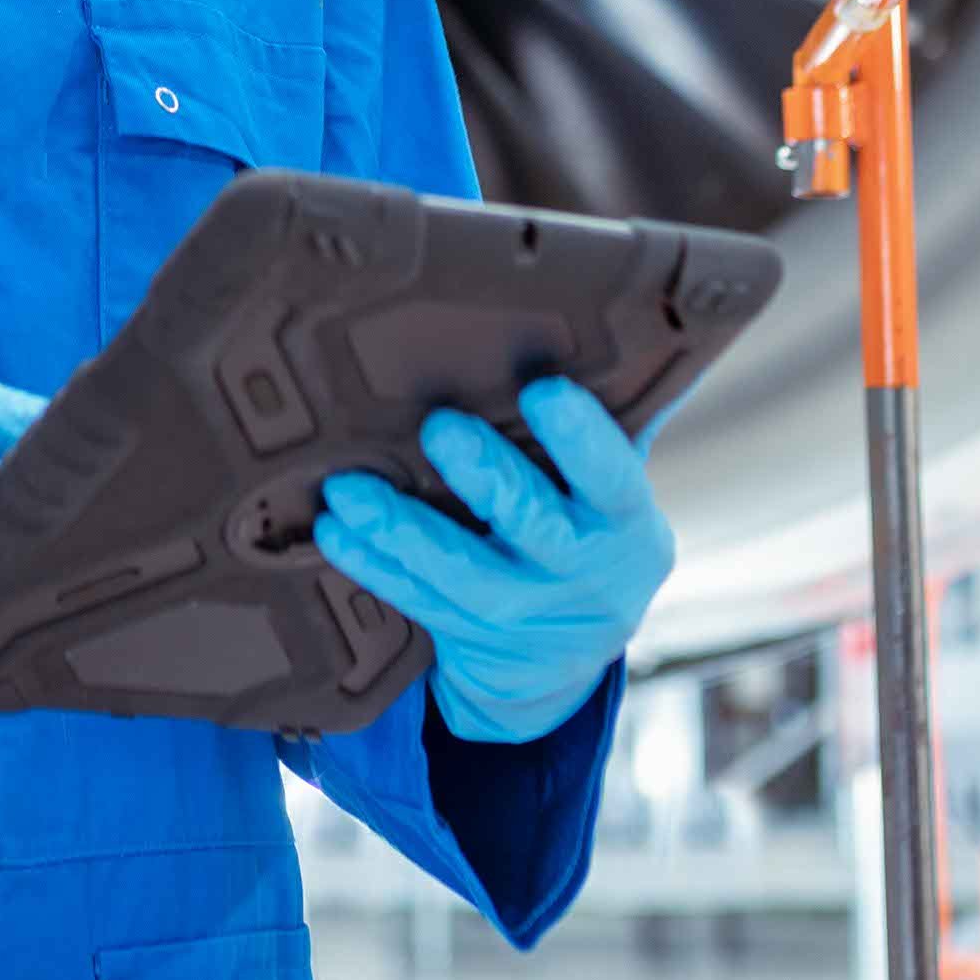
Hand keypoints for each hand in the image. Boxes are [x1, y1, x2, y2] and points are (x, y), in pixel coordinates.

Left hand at [315, 378, 674, 745]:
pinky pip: (415, 599)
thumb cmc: (590, 535)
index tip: (543, 391)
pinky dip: (373, 565)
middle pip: (533, 524)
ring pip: (461, 571)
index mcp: (627, 525)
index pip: (613, 478)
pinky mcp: (467, 634)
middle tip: (439, 427)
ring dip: (401, 528)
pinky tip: (336, 531)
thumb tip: (643, 320)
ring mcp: (523, 612)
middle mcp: (581, 572)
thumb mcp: (617, 493)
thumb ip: (618, 420)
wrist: (567, 660)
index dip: (581, 439)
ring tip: (350, 487)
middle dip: (485, 476)